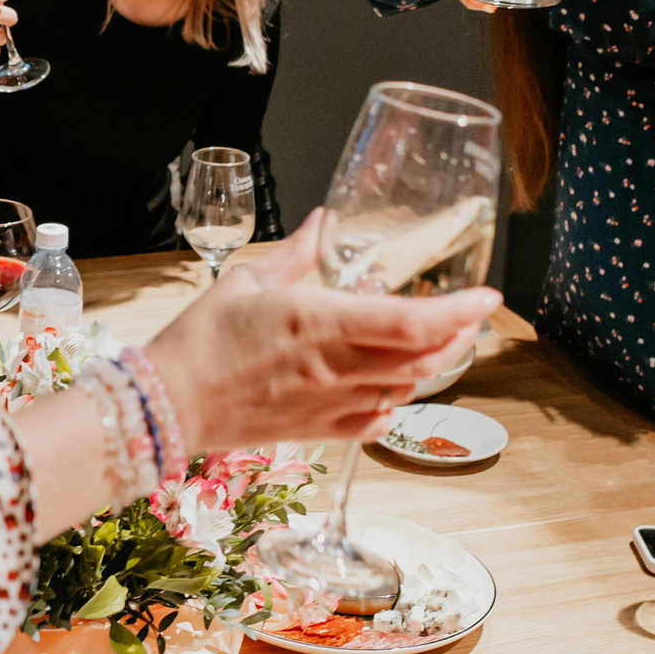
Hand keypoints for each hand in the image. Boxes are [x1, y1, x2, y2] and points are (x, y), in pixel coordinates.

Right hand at [145, 210, 497, 448]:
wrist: (167, 406)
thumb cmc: (199, 342)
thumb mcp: (245, 282)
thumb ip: (296, 255)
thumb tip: (323, 222)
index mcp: (319, 324)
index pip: (410, 322)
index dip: (458, 311)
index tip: (487, 296)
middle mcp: (336, 368)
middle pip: (424, 359)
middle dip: (459, 335)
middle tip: (471, 314)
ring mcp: (332, 404)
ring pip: (406, 389)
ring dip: (431, 366)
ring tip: (437, 342)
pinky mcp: (320, 431)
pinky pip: (376, 422)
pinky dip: (395, 402)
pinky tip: (391, 387)